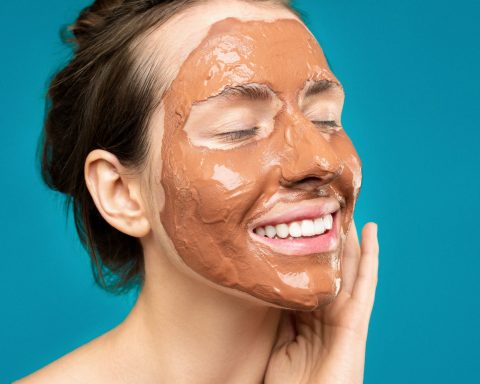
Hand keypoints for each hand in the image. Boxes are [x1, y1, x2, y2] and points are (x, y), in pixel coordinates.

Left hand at [264, 221, 378, 383]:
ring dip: (348, 237)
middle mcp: (327, 311)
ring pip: (347, 267)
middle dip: (329, 237)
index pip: (310, 274)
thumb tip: (268, 287)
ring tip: (346, 206)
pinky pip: (365, 283)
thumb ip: (279, 314)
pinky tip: (371, 231)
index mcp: (308, 316)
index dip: (308, 249)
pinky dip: (370, 256)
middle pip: (330, 266)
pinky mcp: (356, 322)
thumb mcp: (277, 340)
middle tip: (326, 204)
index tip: (302, 221)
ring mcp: (344, 315)